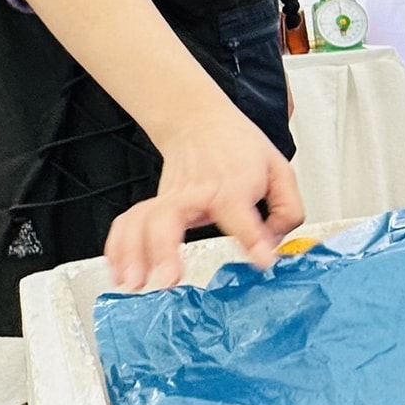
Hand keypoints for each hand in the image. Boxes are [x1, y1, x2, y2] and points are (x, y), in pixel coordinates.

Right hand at [103, 99, 304, 291]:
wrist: (200, 121)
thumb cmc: (238, 147)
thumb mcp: (279, 170)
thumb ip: (286, 211)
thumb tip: (274, 245)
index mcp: (231, 186)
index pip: (240, 215)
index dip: (253, 240)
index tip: (261, 262)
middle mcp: (195, 193)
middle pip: (169, 217)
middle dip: (164, 249)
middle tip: (167, 279)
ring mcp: (169, 199)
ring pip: (141, 222)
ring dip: (132, 253)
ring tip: (134, 283)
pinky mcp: (154, 204)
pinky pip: (127, 224)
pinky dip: (118, 248)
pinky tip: (119, 272)